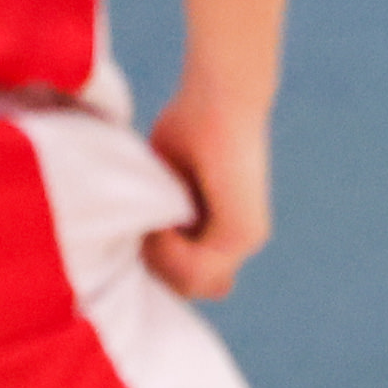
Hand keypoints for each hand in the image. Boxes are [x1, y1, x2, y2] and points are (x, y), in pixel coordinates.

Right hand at [145, 88, 273, 301]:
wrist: (219, 99)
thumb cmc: (188, 127)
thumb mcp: (164, 182)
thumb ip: (158, 216)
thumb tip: (144, 248)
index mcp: (223, 231)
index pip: (189, 282)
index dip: (158, 269)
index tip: (141, 237)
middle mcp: (241, 240)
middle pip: (184, 287)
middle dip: (154, 266)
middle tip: (145, 225)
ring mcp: (246, 239)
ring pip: (187, 281)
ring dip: (158, 255)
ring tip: (153, 217)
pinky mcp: (242, 233)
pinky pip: (193, 267)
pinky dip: (167, 248)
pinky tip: (163, 218)